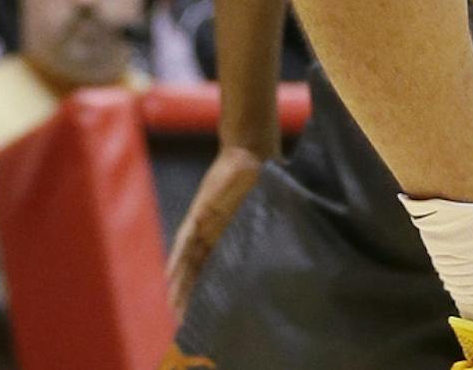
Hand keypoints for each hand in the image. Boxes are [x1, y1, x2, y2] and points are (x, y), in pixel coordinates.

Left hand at [167, 142, 265, 311]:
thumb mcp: (272, 209)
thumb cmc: (264, 179)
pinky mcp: (199, 212)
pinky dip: (177, 257)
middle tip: (186, 322)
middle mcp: (216, 234)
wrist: (251, 150)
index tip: (213, 318)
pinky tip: (169, 276)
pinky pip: (185, 238)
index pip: (220, 271)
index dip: (214, 294)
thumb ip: (278, 228)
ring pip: (189, 260)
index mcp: (233, 237)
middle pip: (200, 271)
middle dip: (192, 296)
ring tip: (174, 307)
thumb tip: (303, 246)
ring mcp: (205, 224)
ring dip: (181, 283)